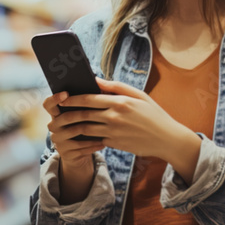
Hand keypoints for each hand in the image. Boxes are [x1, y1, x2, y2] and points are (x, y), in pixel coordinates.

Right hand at [42, 91, 105, 168]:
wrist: (81, 154)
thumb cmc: (86, 128)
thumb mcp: (85, 115)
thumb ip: (88, 101)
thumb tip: (97, 81)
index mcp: (57, 114)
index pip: (48, 104)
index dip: (54, 99)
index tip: (65, 94)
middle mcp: (54, 127)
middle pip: (62, 118)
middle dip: (79, 114)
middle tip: (95, 112)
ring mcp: (58, 141)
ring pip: (73, 132)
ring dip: (90, 130)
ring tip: (105, 128)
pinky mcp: (65, 154)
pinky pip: (80, 148)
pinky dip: (93, 144)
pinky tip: (104, 142)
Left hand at [55, 78, 201, 180]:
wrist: (166, 139)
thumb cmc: (153, 114)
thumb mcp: (139, 95)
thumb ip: (116, 87)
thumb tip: (97, 80)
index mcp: (120, 102)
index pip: (90, 98)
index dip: (73, 99)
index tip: (63, 98)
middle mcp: (115, 117)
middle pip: (84, 114)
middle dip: (68, 113)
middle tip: (58, 111)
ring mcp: (114, 132)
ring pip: (86, 128)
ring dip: (73, 126)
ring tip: (64, 123)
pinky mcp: (114, 144)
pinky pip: (95, 139)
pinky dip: (85, 136)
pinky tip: (79, 134)